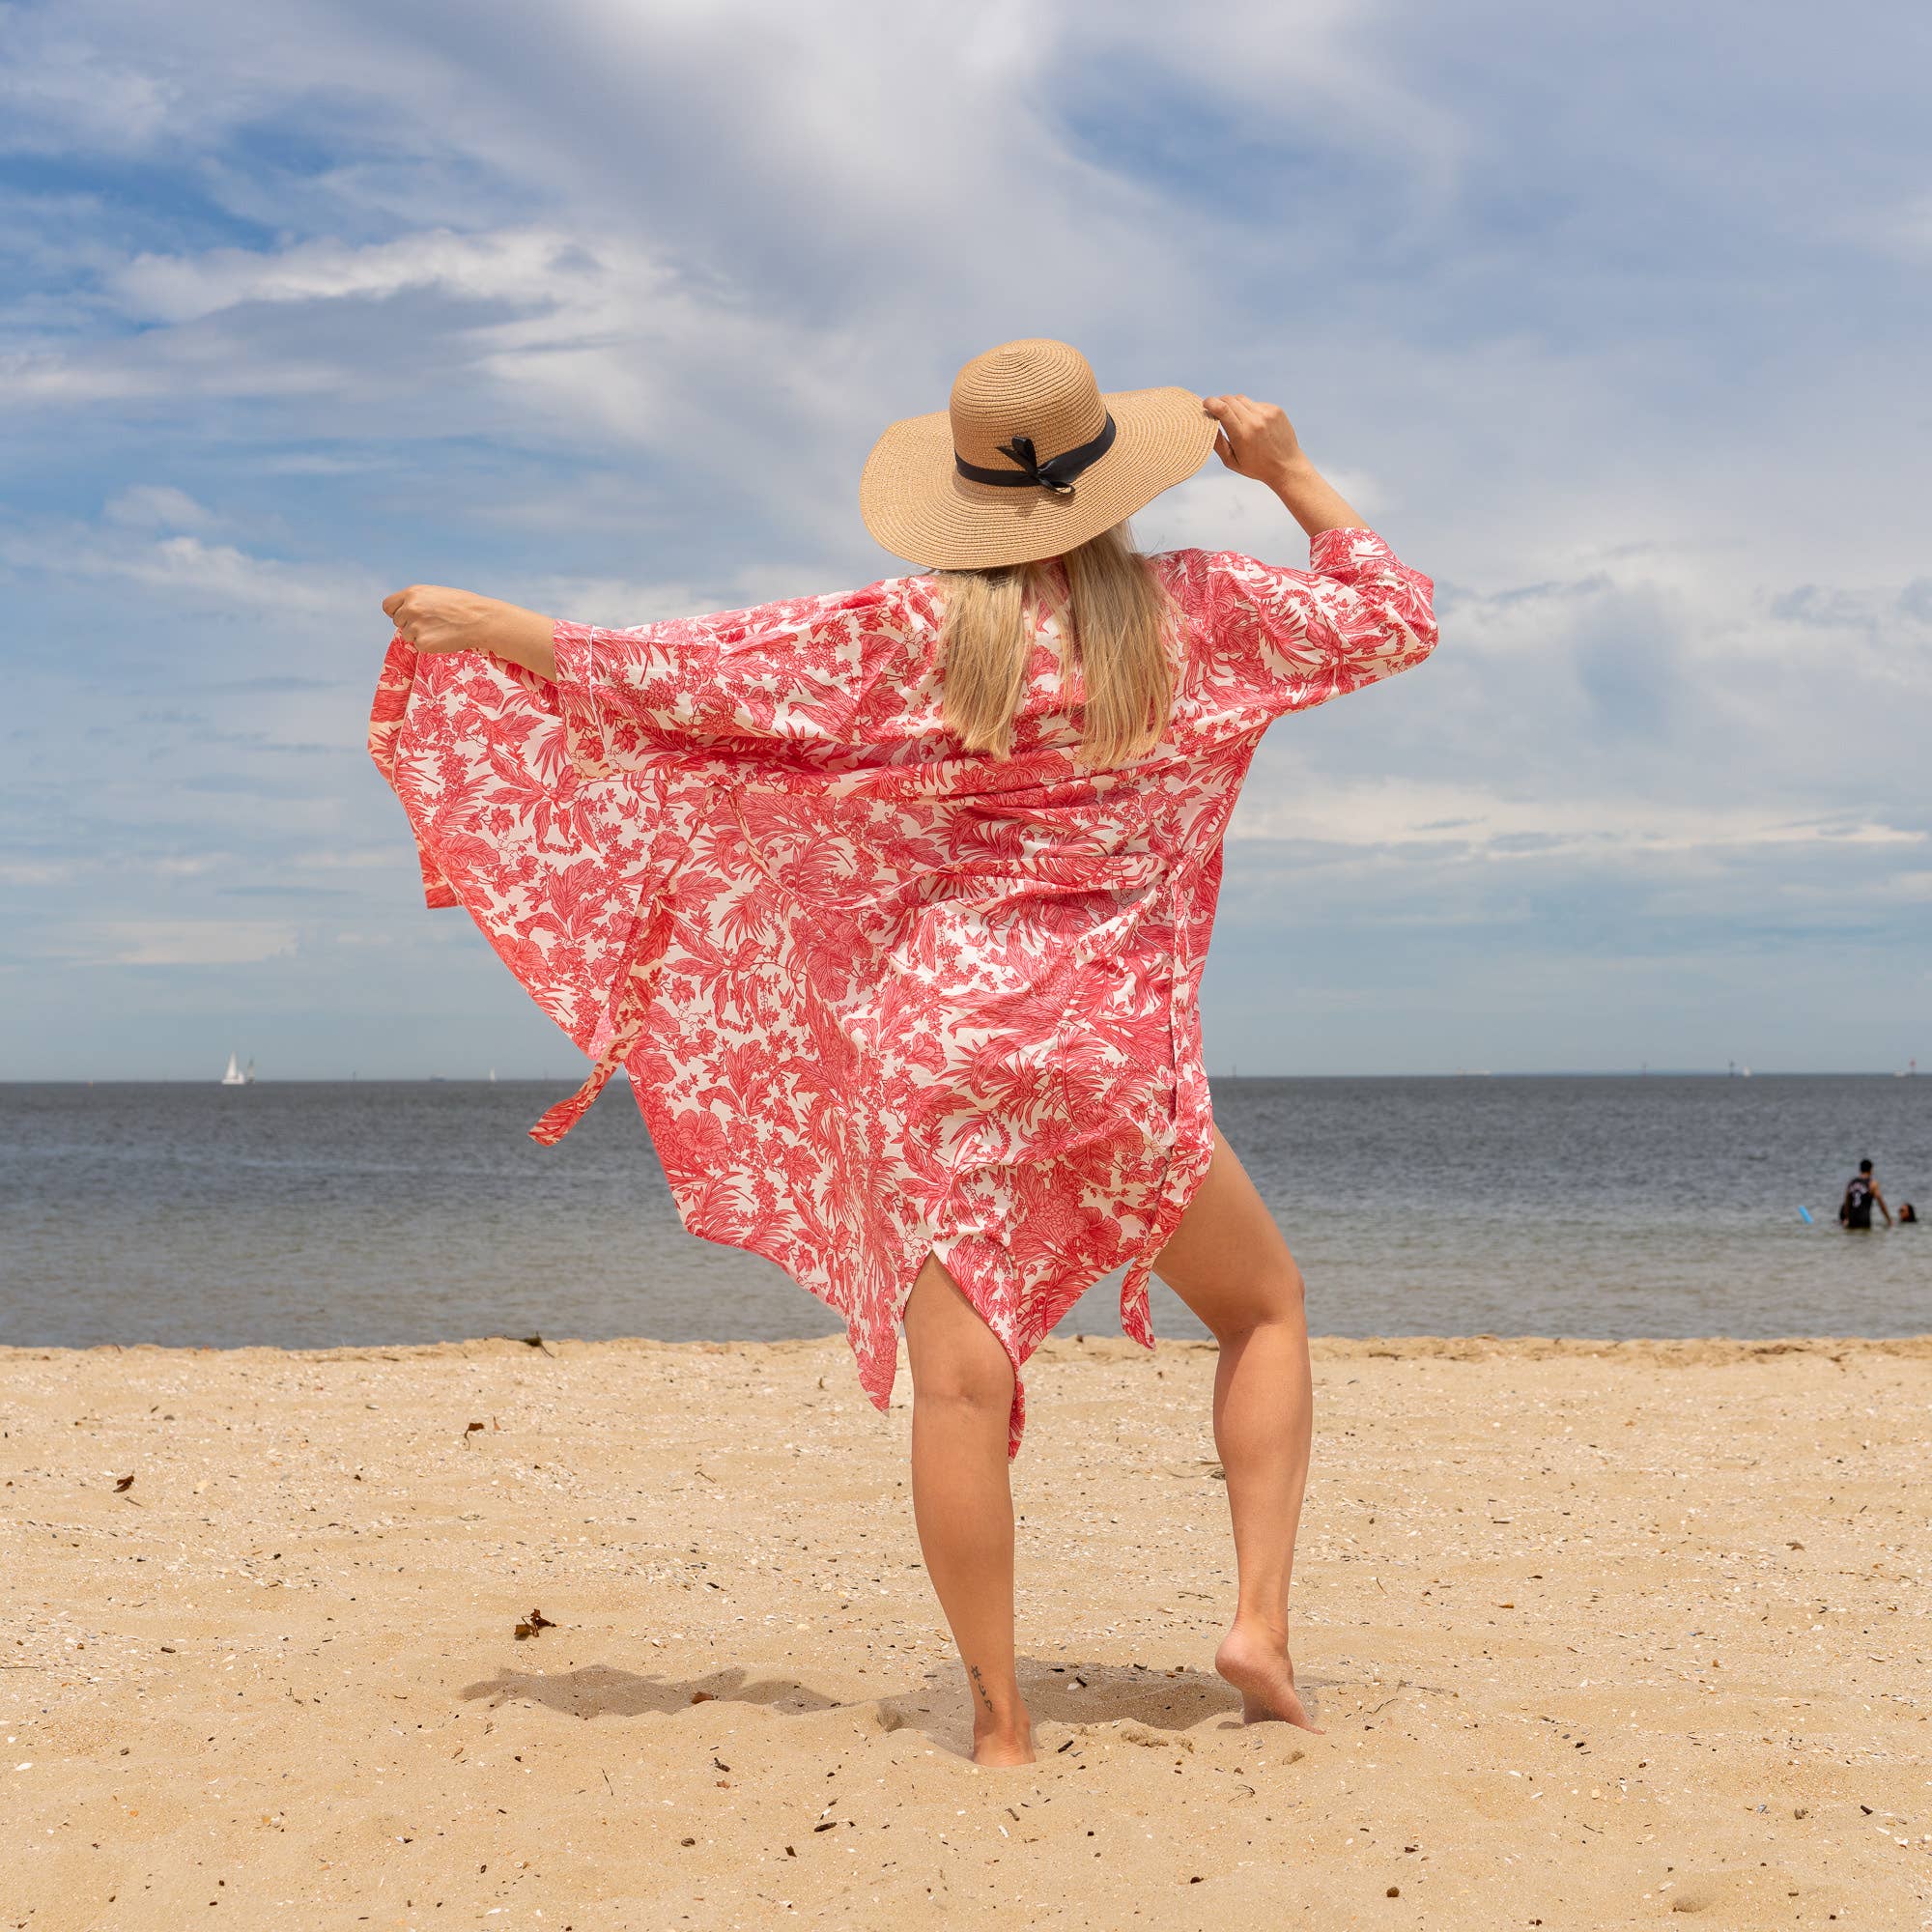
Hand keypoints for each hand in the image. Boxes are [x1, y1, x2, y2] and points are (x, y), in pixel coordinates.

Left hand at [380, 584, 506, 655]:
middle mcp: (410, 608)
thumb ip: (417, 601)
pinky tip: (444, 637)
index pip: (388, 605)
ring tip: (440, 629)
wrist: (480, 620)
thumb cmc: (463, 606)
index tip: (405, 616)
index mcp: (412, 593)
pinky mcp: (422, 643)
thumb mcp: (436, 594)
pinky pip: (418, 646)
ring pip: (407, 635)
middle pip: (397, 622)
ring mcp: (414, 626)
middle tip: (431, 624)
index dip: (396, 612)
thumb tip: (404, 612)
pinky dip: (429, 645)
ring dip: (420, 635)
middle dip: (410, 624)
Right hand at [1202, 394, 1303, 488]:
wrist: (1287, 466)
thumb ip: (1218, 443)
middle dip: (1220, 402)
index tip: (1205, 403)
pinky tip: (1253, 423)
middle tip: (1217, 411)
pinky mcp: (1276, 410)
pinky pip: (1255, 403)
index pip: (1223, 409)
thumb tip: (1208, 424)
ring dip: (1234, 405)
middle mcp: (1255, 421)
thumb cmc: (1257, 467)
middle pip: (1230, 400)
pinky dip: (1249, 409)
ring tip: (1236, 419)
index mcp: (1242, 435)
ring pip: (1242, 399)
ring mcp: (1267, 414)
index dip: (1211, 402)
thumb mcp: (1232, 462)